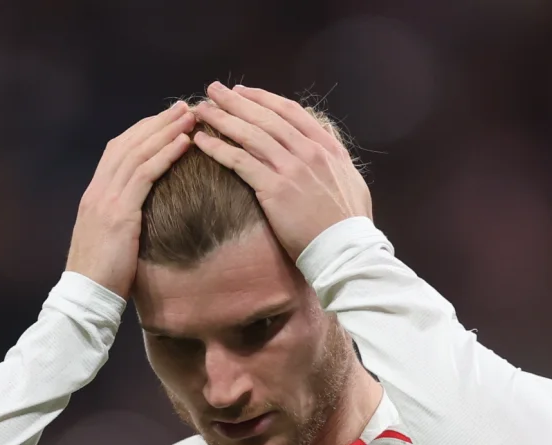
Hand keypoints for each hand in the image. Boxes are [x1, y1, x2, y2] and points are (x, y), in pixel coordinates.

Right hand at [67, 101, 196, 298]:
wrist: (85, 297)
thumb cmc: (102, 276)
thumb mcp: (110, 239)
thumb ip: (122, 218)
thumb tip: (142, 212)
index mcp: (95, 194)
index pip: (119, 149)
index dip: (144, 131)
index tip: (167, 119)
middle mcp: (98, 190)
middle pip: (129, 143)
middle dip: (158, 122)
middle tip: (185, 106)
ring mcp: (106, 199)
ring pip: (138, 152)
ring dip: (167, 130)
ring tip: (191, 115)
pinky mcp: (118, 213)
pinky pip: (145, 175)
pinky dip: (166, 154)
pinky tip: (185, 143)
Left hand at [191, 83, 371, 259]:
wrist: (345, 249)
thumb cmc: (348, 222)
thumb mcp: (349, 178)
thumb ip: (333, 155)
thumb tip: (323, 137)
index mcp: (326, 147)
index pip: (290, 111)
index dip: (263, 98)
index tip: (242, 91)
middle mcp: (308, 151)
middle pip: (265, 117)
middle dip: (236, 101)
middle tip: (213, 89)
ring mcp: (291, 168)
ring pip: (250, 135)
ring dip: (222, 119)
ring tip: (201, 110)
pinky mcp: (274, 189)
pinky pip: (240, 162)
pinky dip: (218, 148)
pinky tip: (201, 141)